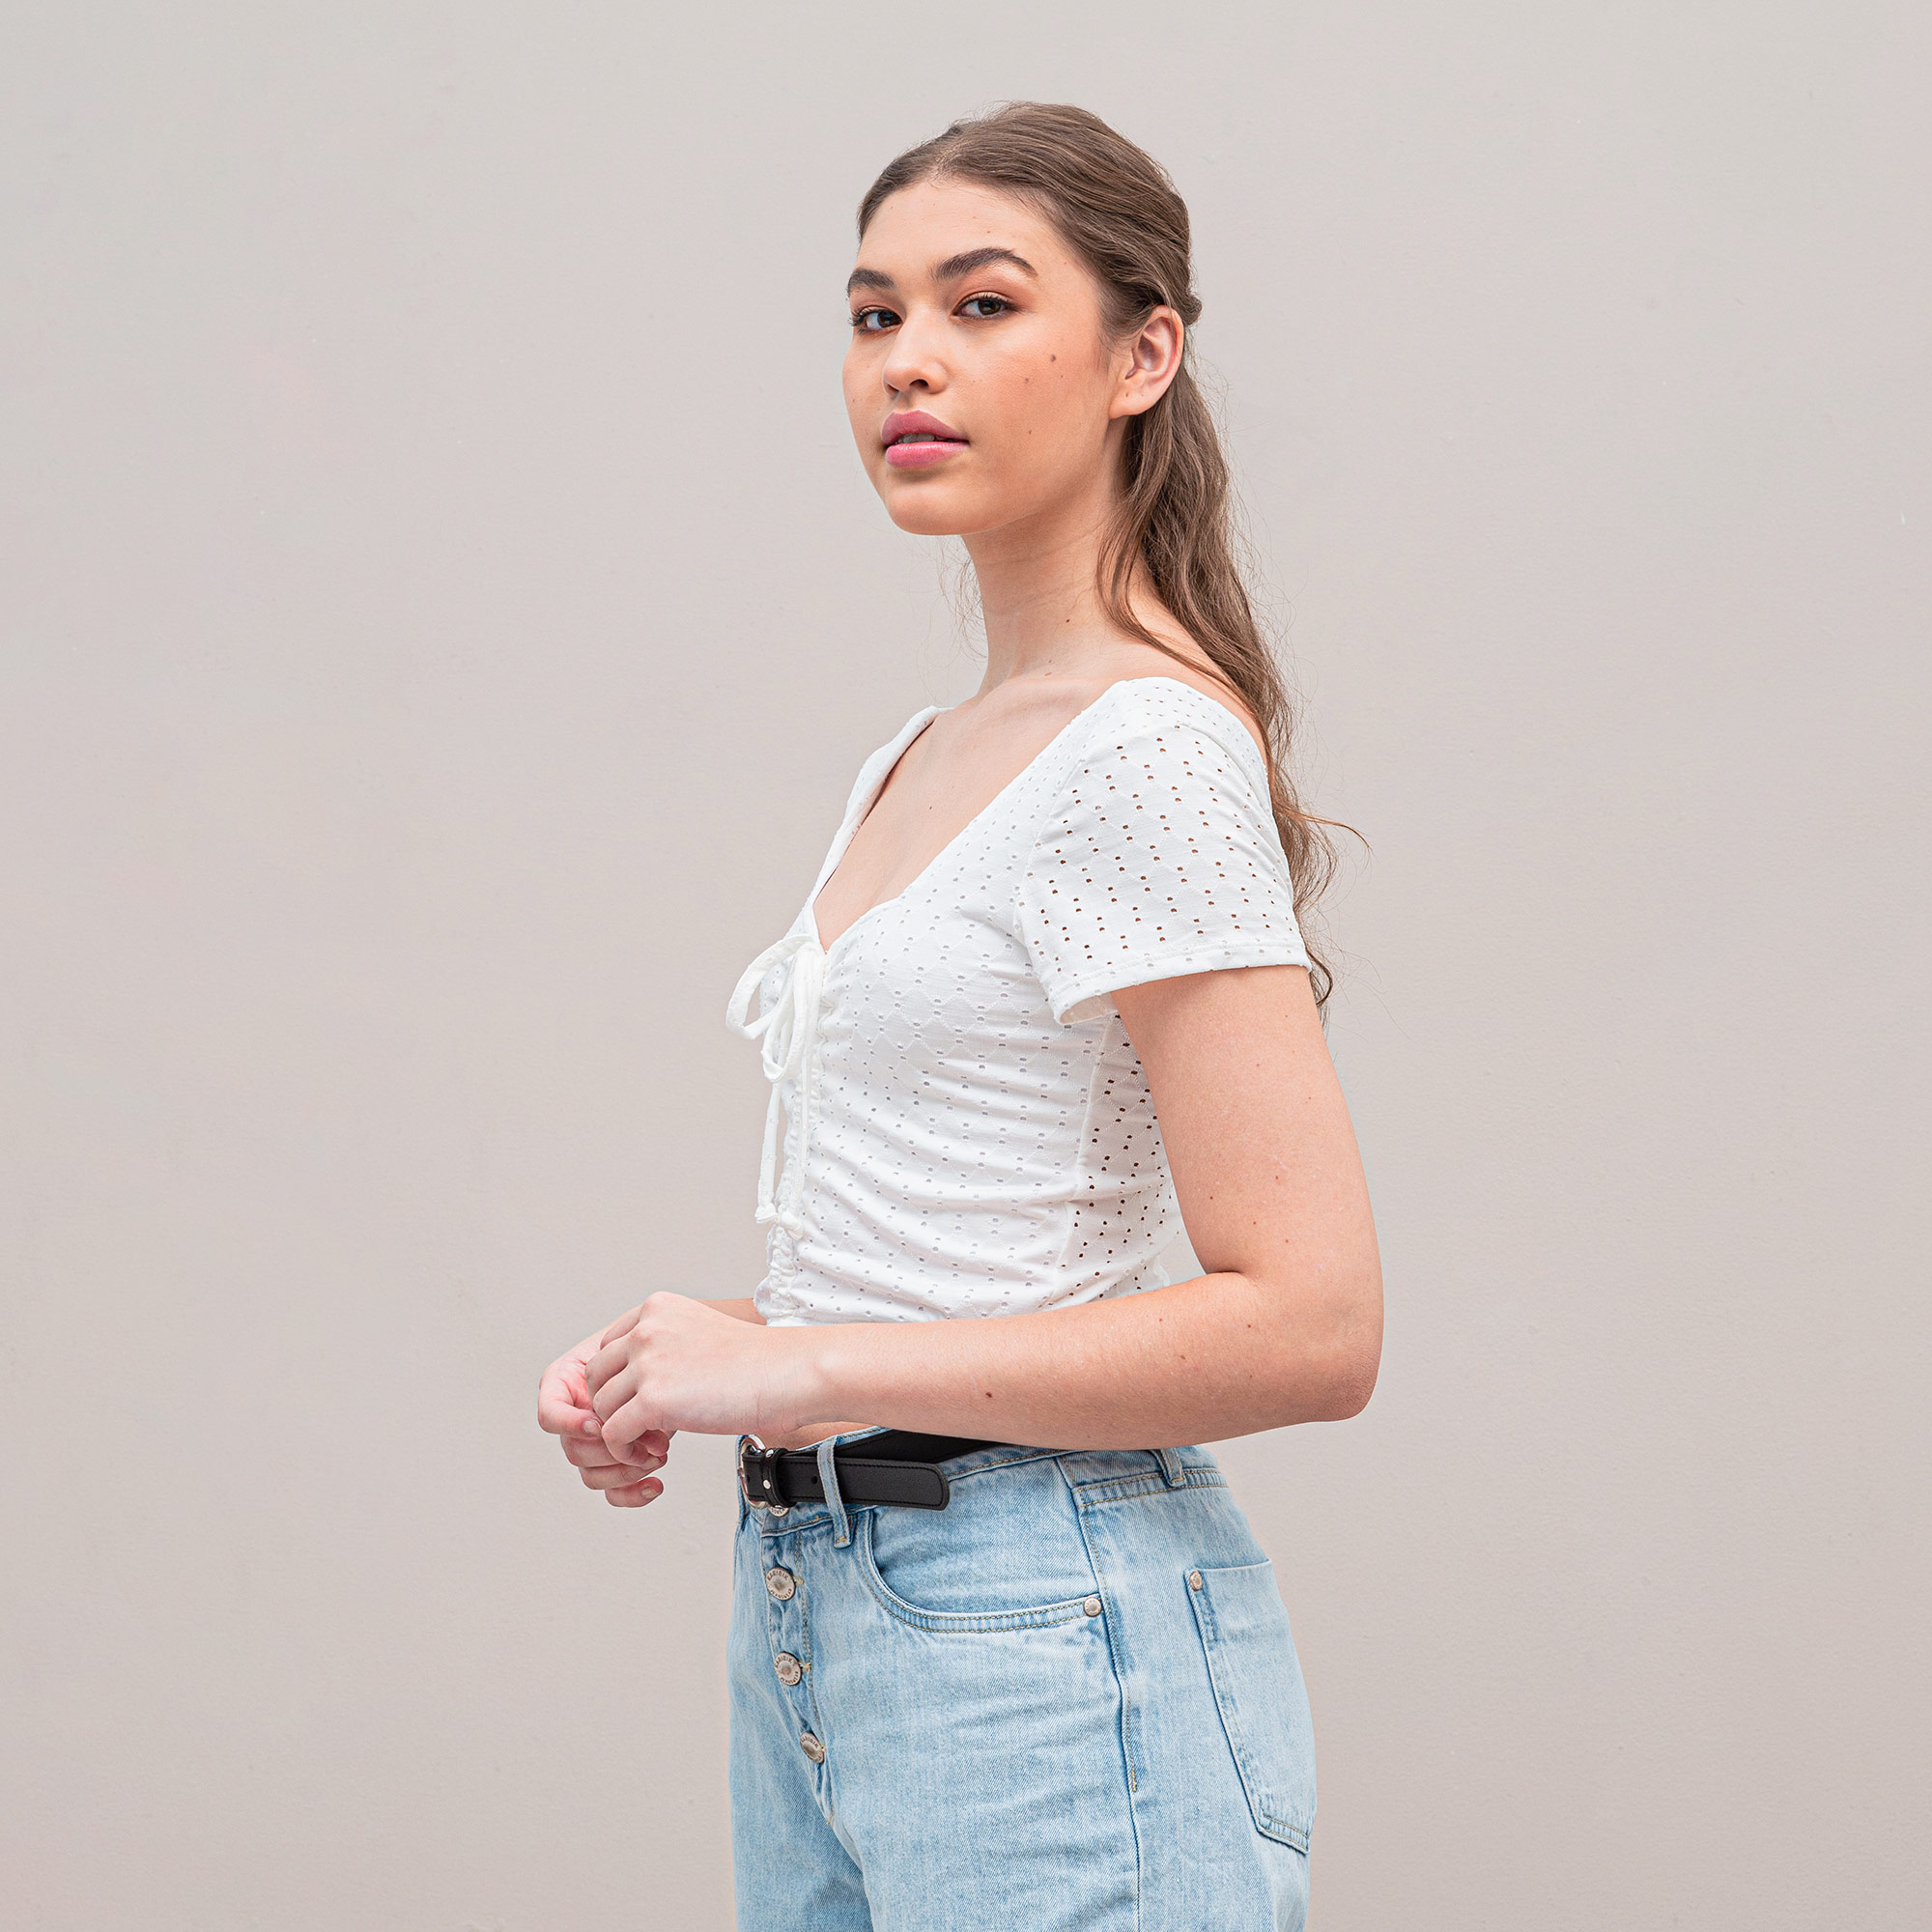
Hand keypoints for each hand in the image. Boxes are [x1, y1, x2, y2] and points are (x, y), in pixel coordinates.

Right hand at [537, 1312, 673, 1507]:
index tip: (599, 1424)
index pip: (550, 1414)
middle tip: (647, 1440)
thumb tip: (617, 1408)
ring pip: (591, 1475)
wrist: (676, 1358)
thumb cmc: (650, 1343)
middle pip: (574, 1450)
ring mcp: (593, 1443)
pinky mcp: (614, 1462)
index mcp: (565, 1383)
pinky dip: (632, 1494)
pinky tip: (656, 1484)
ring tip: (660, 1453)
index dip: (569, 1424)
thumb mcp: (631, 1341)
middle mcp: (575, 1416)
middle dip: (612, 1450)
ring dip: (627, 1471)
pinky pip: (612, 1493)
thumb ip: (618, 1363)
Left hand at [586, 1291, 817, 1460]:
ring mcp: (648, 1362)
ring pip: (601, 1407)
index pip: (609, 1347)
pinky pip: (613, 1434)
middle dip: (614, 1406)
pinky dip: (625, 1451)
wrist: (791, 1373)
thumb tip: (638, 1383)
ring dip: (620, 1431)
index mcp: (658, 1308)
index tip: (645, 1401)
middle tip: (645, 1427)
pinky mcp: (653, 1399)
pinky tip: (653, 1453)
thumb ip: (665, 1345)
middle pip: (596, 1376)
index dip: (621, 1381)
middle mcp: (647, 1329)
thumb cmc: (760, 1361)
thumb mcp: (701, 1332)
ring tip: (652, 1442)